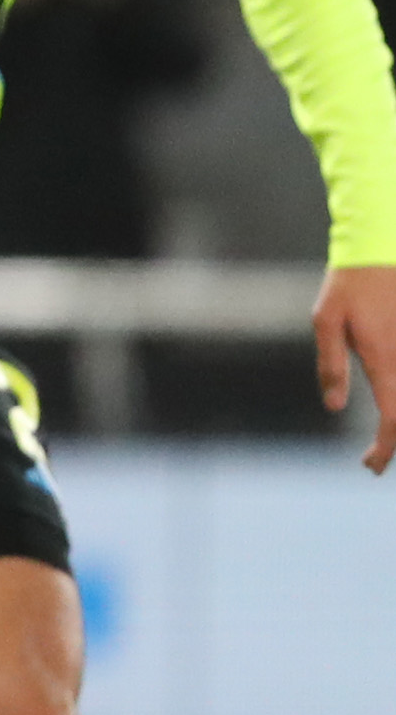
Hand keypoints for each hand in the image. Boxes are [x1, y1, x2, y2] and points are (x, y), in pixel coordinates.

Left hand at [322, 265, 395, 474]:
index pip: (392, 417)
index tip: (371, 465)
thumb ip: (331, 364)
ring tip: (383, 443)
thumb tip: (334, 407)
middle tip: (373, 463)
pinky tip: (390, 409)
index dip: (385, 446)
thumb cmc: (349, 284)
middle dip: (394, 443)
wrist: (382, 248)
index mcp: (383, 357)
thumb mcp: (326, 320)